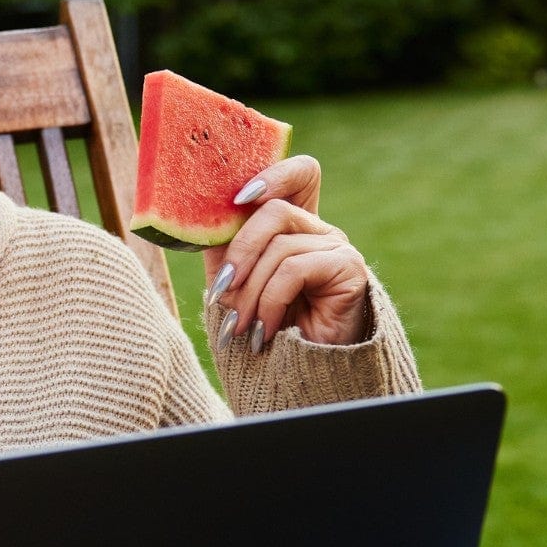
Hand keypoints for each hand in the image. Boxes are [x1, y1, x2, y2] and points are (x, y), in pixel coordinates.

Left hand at [203, 154, 371, 351]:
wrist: (303, 373)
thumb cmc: (267, 325)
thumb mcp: (237, 278)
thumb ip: (225, 244)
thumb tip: (197, 214)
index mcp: (297, 225)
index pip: (299, 173)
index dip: (273, 173)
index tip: (238, 199)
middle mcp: (321, 229)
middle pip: (276, 209)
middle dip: (240, 253)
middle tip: (221, 293)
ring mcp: (338, 246)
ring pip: (280, 246)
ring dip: (250, 292)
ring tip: (241, 326)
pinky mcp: (348, 269)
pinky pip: (294, 270)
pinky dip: (269, 303)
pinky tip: (263, 331)